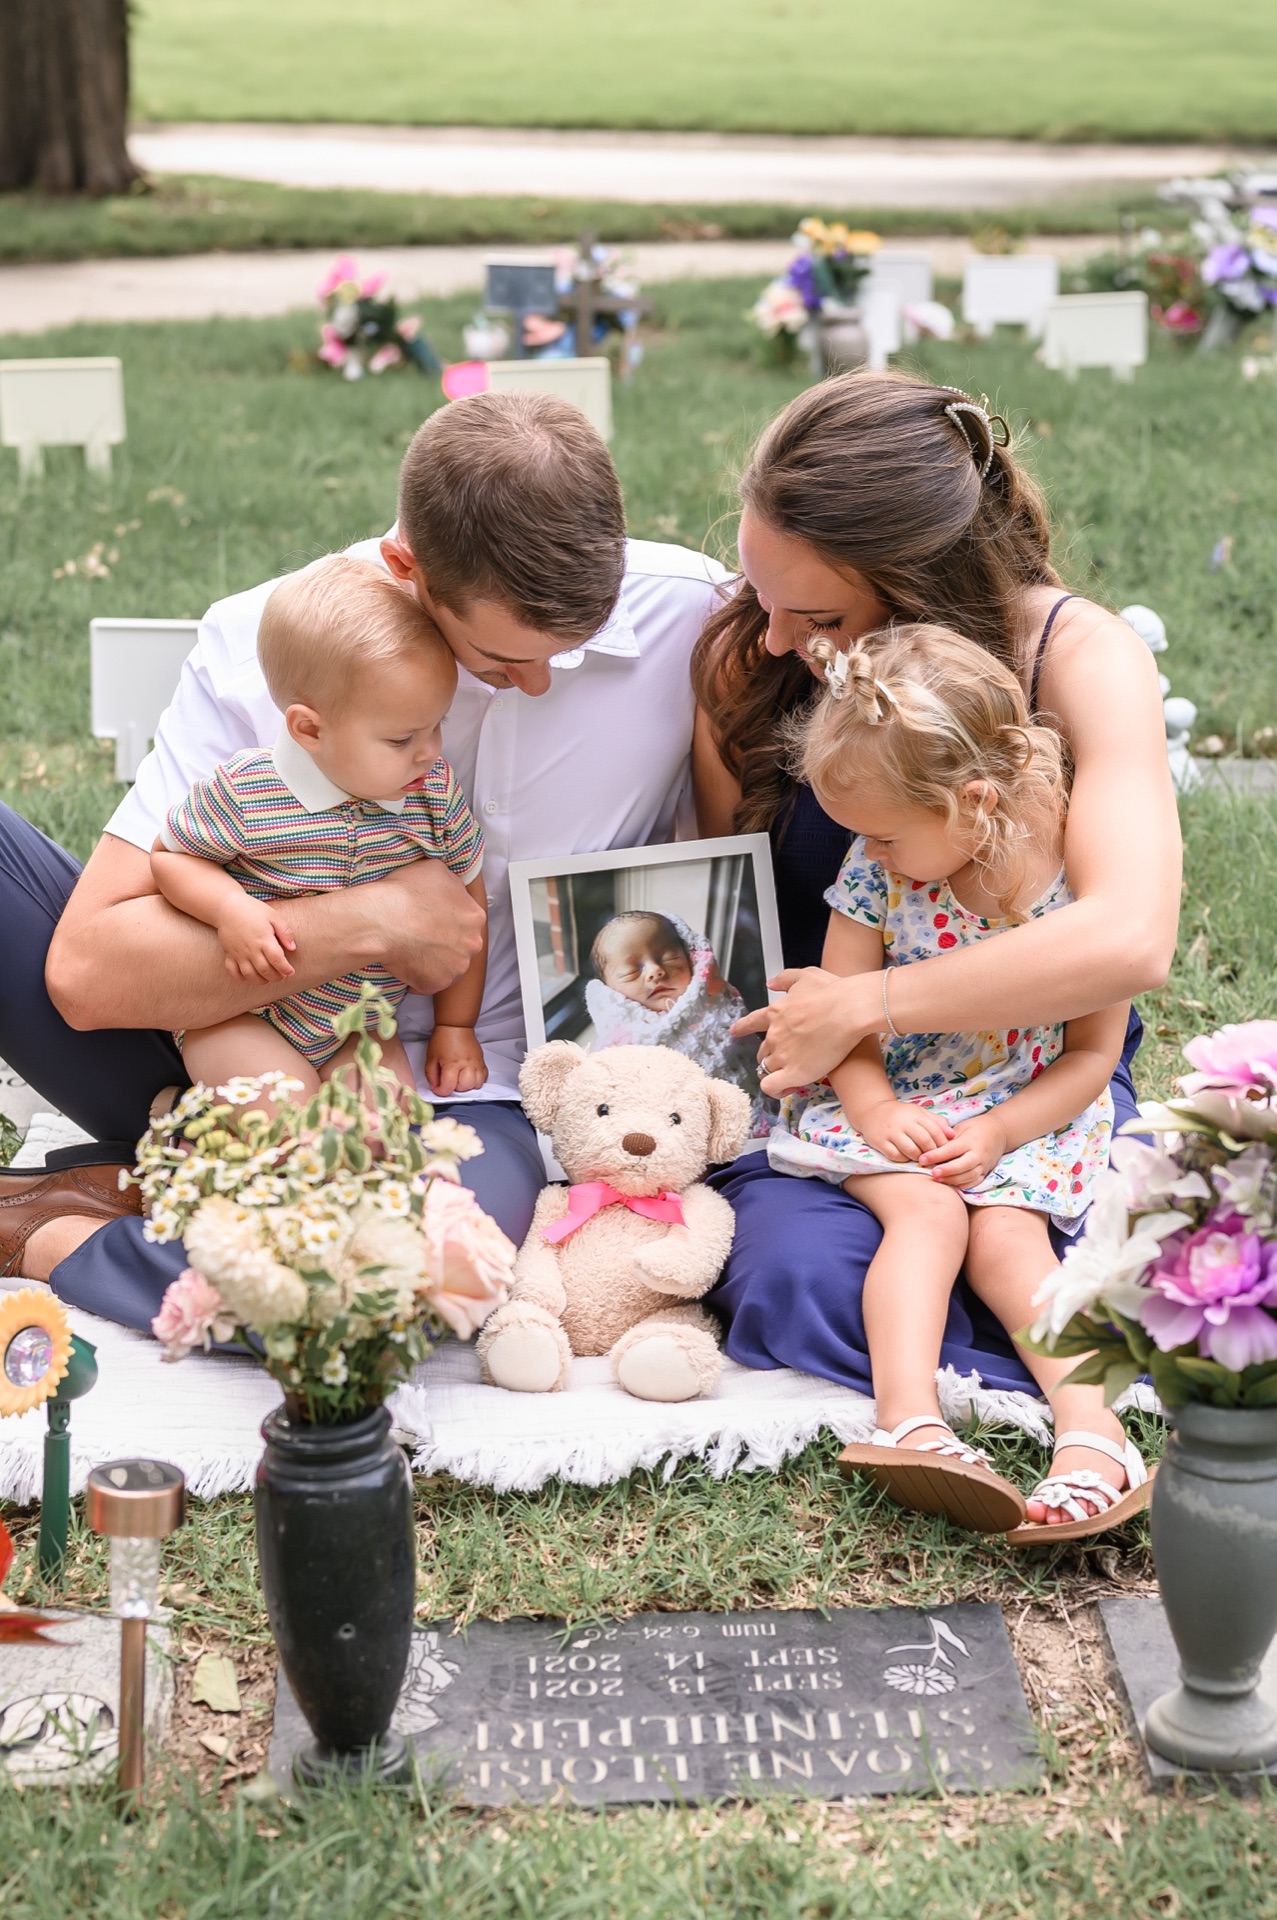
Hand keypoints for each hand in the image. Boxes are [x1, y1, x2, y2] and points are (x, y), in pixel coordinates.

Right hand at [217, 902, 296, 982]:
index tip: (291, 972)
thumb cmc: (252, 910)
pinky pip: (233, 971)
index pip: (277, 960)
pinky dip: (240, 978)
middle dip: (276, 977)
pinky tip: (248, 976)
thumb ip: (285, 932)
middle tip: (282, 976)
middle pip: (265, 970)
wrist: (227, 906)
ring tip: (267, 978)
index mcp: (264, 939)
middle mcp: (251, 949)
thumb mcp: (273, 916)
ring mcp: (239, 953)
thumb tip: (293, 948)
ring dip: (261, 980)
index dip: (286, 969)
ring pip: (250, 975)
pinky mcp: (228, 954)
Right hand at [361, 860, 485, 995]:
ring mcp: (456, 968)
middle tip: (421, 935)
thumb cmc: (406, 892)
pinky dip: (418, 976)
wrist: (382, 920)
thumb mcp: (436, 870)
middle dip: (444, 941)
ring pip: (447, 965)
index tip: (431, 919)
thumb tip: (452, 890)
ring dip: (433, 960)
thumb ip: (452, 884)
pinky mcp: (437, 984)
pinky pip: (429, 982)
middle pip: (460, 944)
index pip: (466, 919)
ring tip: (411, 950)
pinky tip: (404, 963)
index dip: (448, 918)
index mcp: (475, 916)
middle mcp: (472, 944)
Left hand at [425, 1026, 487, 1096]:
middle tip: (449, 1082)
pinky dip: (477, 1080)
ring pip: (477, 1084)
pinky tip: (469, 1076)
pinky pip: (484, 1077)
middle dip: (455, 1089)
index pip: (448, 1087)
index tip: (438, 1087)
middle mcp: (466, 1065)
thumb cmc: (442, 1040)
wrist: (456, 1026)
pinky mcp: (482, 1061)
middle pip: (465, 1087)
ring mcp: (476, 1063)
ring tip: (460, 1080)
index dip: (441, 1091)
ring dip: (468, 1086)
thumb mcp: (431, 1058)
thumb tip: (436, 1087)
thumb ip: (431, 1075)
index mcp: (452, 1064)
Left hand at [734, 968, 878, 1094]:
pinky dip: (776, 1089)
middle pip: (762, 1051)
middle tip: (788, 1058)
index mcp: (775, 1012)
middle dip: (771, 1055)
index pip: (751, 1023)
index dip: (742, 1028)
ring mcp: (782, 1055)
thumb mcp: (806, 976)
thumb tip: (771, 983)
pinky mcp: (793, 1072)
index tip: (735, 1031)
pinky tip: (787, 1087)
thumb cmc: (833, 993)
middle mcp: (774, 1035)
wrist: (848, 1010)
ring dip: (776, 1072)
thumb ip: (785, 978)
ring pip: (766, 1069)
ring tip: (792, 1074)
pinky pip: (772, 1086)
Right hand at [858, 1099, 954, 1163]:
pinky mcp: (880, 1141)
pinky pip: (896, 1155)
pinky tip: (906, 1157)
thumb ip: (936, 1122)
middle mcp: (903, 1122)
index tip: (946, 1151)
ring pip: (911, 1150)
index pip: (934, 1130)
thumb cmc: (900, 1114)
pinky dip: (904, 1159)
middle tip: (936, 1159)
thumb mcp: (919, 1112)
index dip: (942, 1143)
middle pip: (924, 1141)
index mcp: (915, 1114)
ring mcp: (891, 1132)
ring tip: (922, 1159)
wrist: (872, 1111)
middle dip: (933, 1153)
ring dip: (919, 1158)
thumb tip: (953, 1135)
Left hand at [919, 1111, 1008, 1186]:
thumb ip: (949, 1138)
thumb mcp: (962, 1127)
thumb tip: (931, 1146)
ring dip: (952, 1180)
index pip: (952, 1149)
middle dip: (946, 1171)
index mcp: (971, 1140)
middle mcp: (978, 1154)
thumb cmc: (976, 1128)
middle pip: (962, 1165)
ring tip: (937, 1180)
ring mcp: (984, 1165)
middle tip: (932, 1173)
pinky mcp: (986, 1172)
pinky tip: (950, 1185)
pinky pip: (975, 1182)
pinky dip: (963, 1185)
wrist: (1000, 1132)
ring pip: (969, 1176)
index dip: (936, 1155)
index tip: (922, 1158)